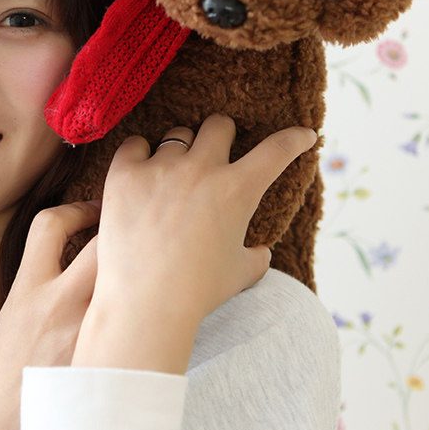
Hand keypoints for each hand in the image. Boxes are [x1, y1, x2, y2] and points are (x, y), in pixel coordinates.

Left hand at [72, 114, 316, 374]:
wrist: (145, 304)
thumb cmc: (197, 293)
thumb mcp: (241, 273)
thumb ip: (256, 255)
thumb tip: (260, 250)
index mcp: (237, 190)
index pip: (277, 150)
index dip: (295, 139)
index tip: (303, 134)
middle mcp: (201, 169)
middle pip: (219, 124)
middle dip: (223, 135)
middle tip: (217, 151)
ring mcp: (160, 168)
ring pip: (177, 134)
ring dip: (181, 148)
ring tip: (174, 171)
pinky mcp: (125, 174)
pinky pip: (134, 144)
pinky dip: (140, 153)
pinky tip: (141, 170)